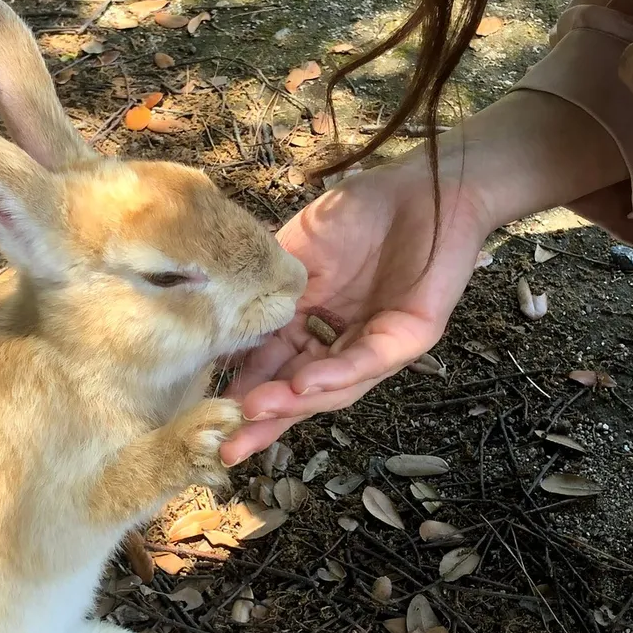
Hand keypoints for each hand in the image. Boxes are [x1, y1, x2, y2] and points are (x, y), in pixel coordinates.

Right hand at [220, 91, 629, 463]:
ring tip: (254, 413)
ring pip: (333, 386)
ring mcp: (378, 345)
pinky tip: (303, 385)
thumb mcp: (297, 250)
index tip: (206, 413)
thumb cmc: (363, 211)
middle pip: (301, 391)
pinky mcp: (411, 336)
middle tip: (227, 447)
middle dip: (264, 420)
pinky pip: (368, 360)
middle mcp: (345, 344)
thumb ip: (266, 289)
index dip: (244, 390)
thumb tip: (218, 323)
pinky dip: (335, 374)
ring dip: (292, 402)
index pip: (275, 367)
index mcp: (315, 325)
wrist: (425, 185)